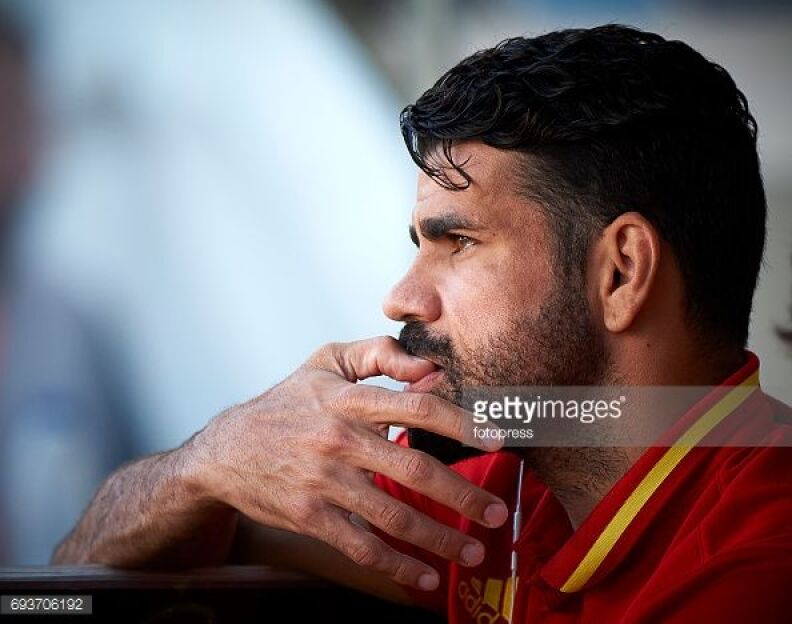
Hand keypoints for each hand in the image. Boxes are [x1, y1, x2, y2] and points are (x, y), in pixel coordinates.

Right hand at [187, 336, 506, 590]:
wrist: (227, 449)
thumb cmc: (286, 402)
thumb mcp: (326, 361)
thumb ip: (379, 353)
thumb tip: (429, 366)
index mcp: (350, 399)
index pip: (419, 409)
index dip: (464, 425)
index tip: (498, 439)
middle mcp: (340, 440)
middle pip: (417, 471)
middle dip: (465, 495)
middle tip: (496, 512)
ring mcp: (324, 482)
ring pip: (394, 517)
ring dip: (441, 538)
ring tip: (475, 551)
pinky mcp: (311, 517)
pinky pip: (361, 547)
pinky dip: (397, 566)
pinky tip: (425, 576)